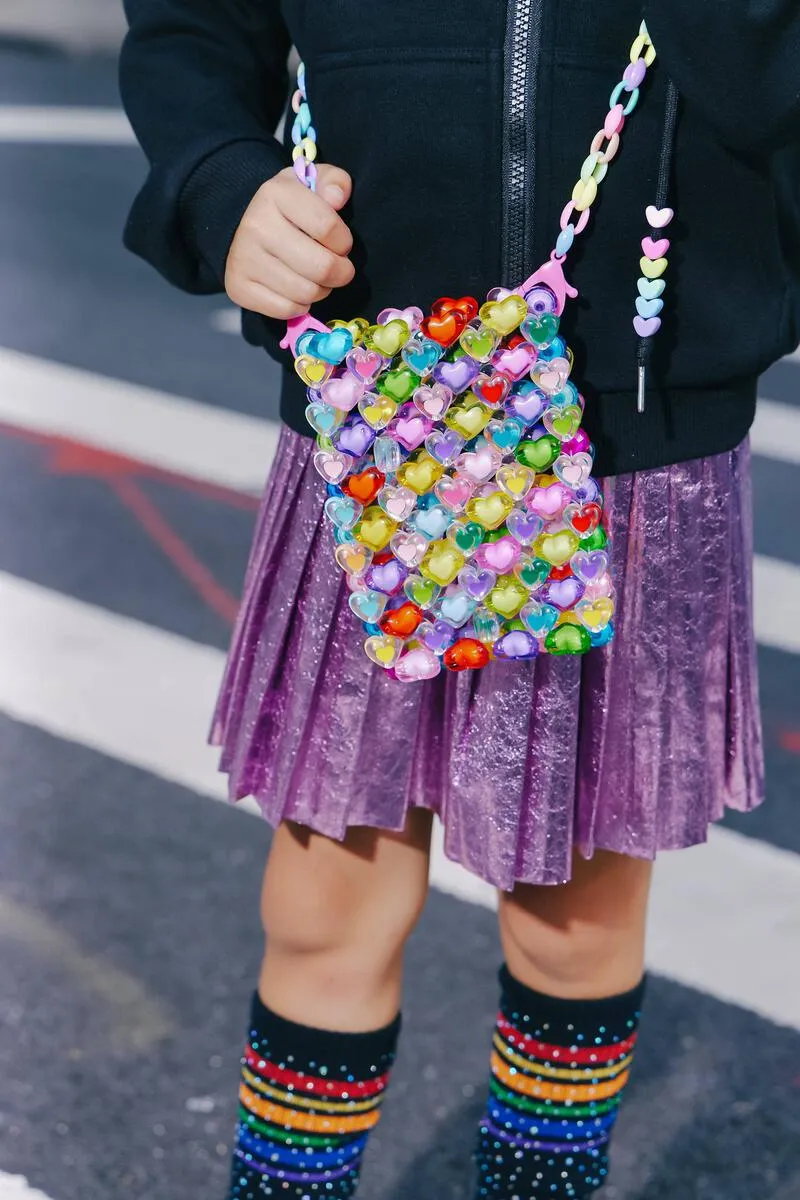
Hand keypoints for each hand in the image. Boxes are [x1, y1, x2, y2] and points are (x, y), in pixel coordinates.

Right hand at [225, 163, 354, 319]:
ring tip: (316, 278)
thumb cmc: (290, 208)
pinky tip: (297, 290)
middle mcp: (256, 225)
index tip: (341, 243)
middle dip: (340, 273)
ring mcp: (244, 258)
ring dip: (321, 290)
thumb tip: (337, 198)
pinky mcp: (238, 287)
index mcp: (276, 194)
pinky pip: (287, 309)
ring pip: (307, 293)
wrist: (243, 227)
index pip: (328, 228)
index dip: (344, 242)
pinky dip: (300, 305)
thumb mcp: (313, 183)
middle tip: (338, 268)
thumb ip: (335, 182)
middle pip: (322, 267)